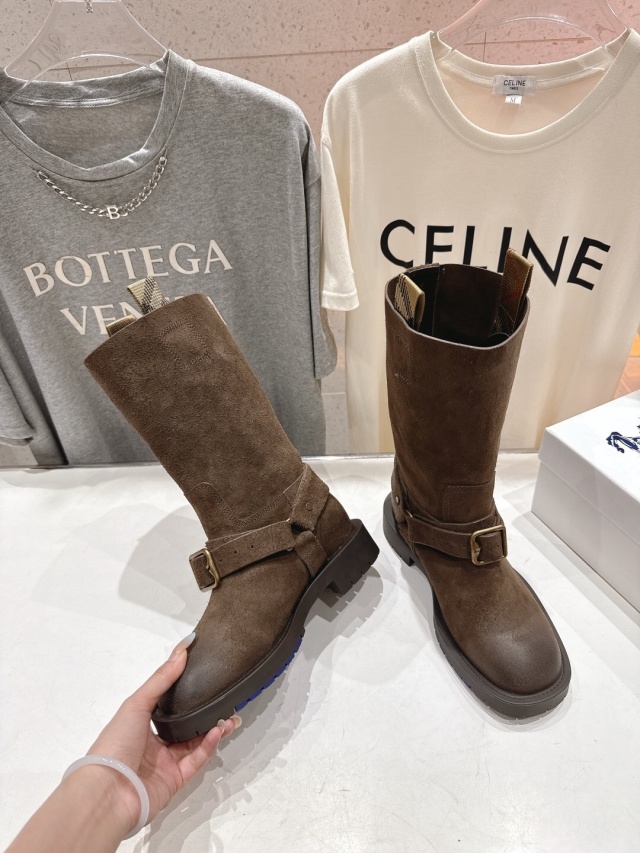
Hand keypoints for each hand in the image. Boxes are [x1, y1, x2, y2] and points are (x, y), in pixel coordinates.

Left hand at [87, 633, 239, 830]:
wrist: (108, 793)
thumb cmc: (116, 744)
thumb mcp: (137, 704)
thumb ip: (162, 678)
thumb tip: (182, 649)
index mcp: (141, 724)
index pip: (168, 705)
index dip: (187, 693)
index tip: (206, 677)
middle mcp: (154, 743)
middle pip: (187, 724)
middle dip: (207, 714)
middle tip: (226, 701)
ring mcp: (166, 762)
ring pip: (196, 742)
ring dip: (213, 729)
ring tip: (230, 717)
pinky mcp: (176, 779)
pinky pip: (197, 759)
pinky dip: (208, 745)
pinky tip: (217, 731)